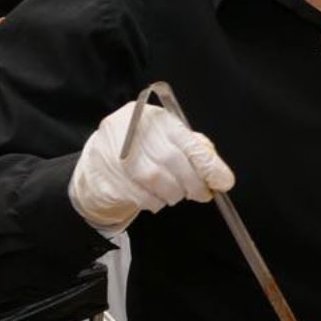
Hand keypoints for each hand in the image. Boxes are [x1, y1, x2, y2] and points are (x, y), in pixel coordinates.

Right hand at [68, 101, 235, 233]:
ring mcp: (115, 154)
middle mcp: (132, 131)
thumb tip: (216, 168)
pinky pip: (140, 195)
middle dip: (194, 183)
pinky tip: (157, 196)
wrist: (98, 163)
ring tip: (177, 193)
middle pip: (172, 161)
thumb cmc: (141, 150)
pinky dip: (156, 201)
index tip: (223, 181)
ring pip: (156, 180)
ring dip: (174, 193)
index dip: (208, 164)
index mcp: (154, 118)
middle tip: (203, 193)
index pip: (187, 141)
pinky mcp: (107, 177)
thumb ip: (192, 147)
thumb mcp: (167, 138)